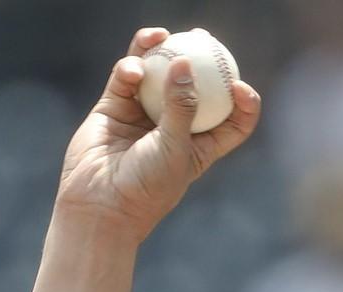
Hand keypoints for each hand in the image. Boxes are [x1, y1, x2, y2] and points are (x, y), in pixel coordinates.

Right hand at [54, 27, 261, 242]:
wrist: (100, 204)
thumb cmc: (147, 186)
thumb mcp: (174, 148)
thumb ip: (181, 107)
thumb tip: (185, 63)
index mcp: (201, 144)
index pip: (232, 119)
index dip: (243, 100)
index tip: (239, 84)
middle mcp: (174, 126)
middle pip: (194, 87)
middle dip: (200, 60)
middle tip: (202, 37)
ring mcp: (143, 115)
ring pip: (154, 74)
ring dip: (157, 51)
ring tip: (160, 36)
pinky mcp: (114, 108)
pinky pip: (125, 80)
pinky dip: (128, 70)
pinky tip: (132, 70)